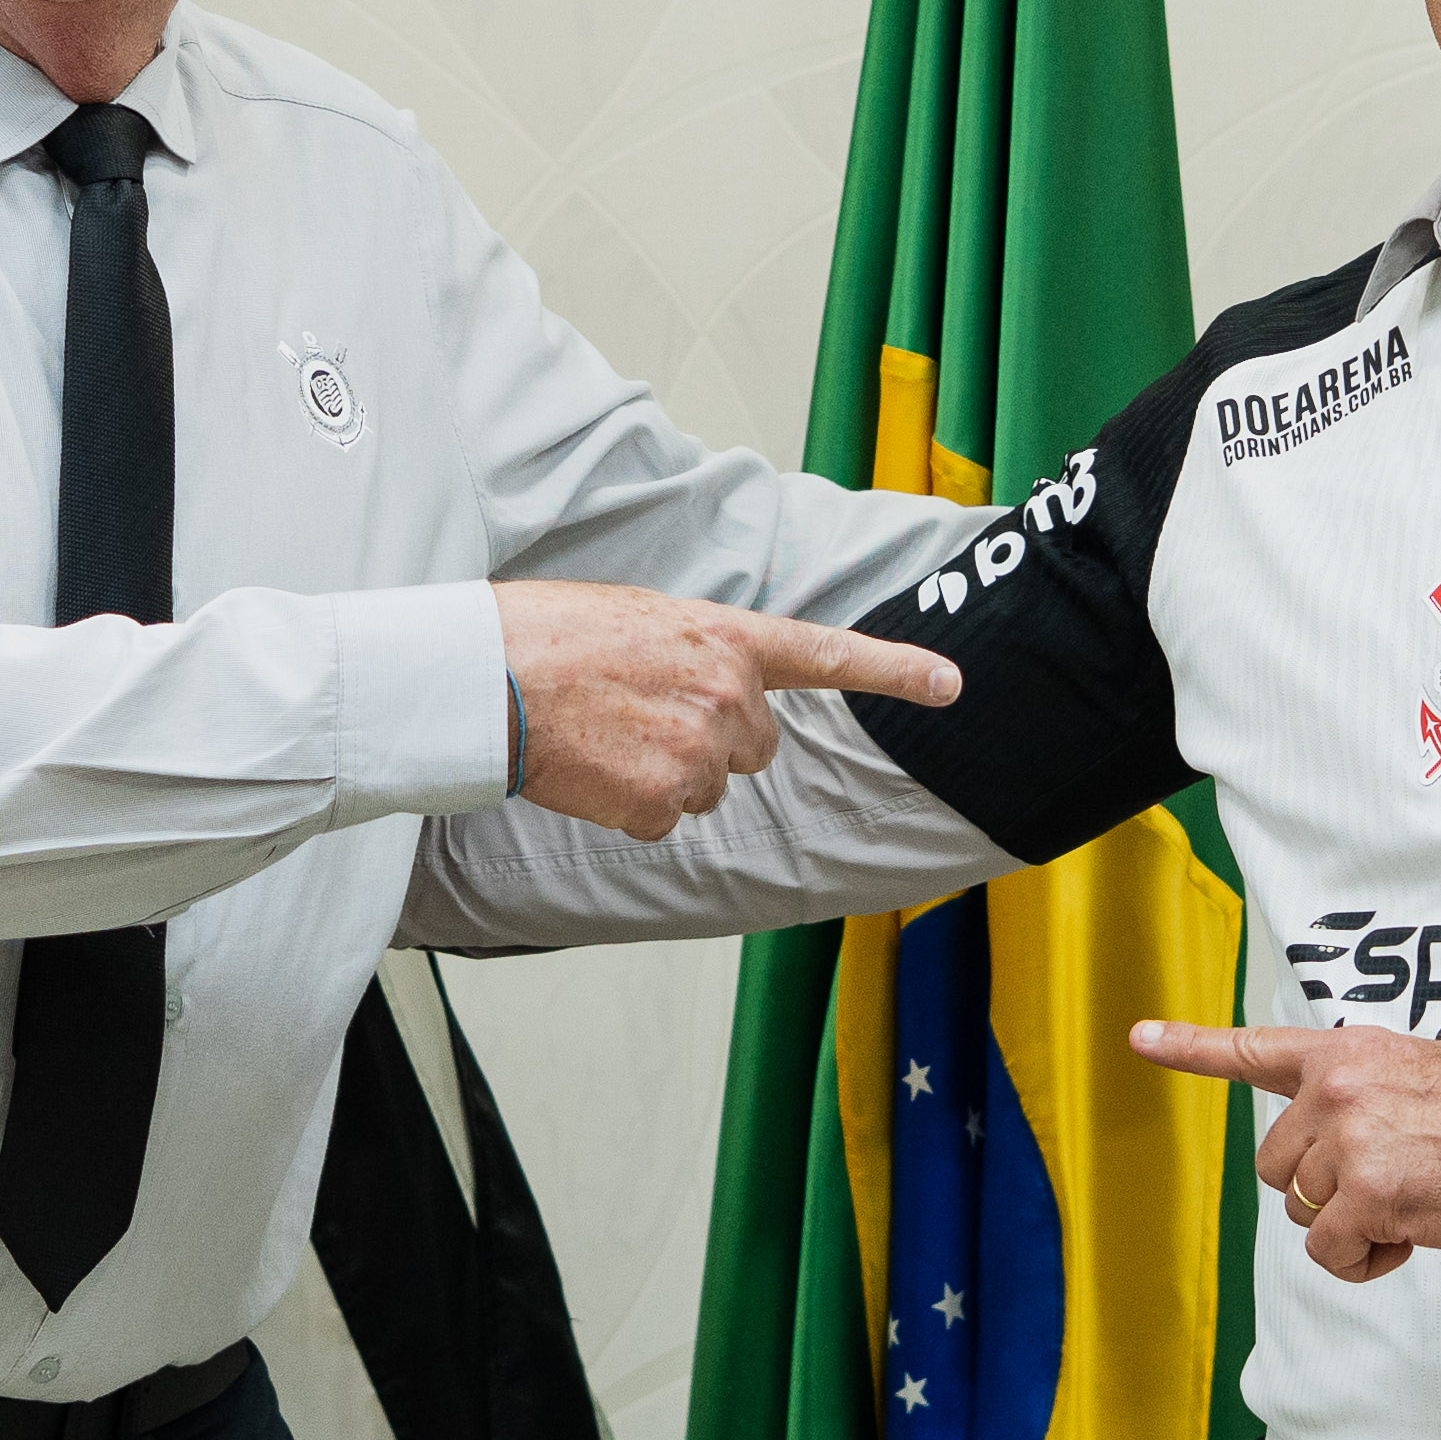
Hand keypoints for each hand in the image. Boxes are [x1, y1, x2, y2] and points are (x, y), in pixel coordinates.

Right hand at [494, 580, 960, 838]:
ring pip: (708, 787)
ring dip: (666, 773)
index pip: (828, 654)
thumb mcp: (642, 619)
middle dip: (710, 740)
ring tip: (605, 735)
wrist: (488, 677)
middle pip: (754, 747)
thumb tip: (708, 692)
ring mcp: (702, 752)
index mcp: (726, 638)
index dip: (897, 671)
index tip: (952, 685)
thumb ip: (698, 652)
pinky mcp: (666, 803)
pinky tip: (593, 770)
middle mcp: (730, 695)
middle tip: (640, 716)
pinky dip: (631, 806)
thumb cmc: (547, 637)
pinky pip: (665, 820)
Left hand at [1129, 1023, 1440, 1278]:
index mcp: (1347, 1054)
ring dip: (1352, 1225)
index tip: (1139, 1038)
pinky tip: (1415, 1233)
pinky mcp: (1369, 1193)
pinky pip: (1330, 1252)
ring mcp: (1349, 1139)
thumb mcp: (1415, 1076)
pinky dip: (1366, 1260)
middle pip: (1277, 1169)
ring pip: (1303, 1213)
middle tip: (1398, 1181)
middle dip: (1326, 1190)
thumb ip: (1357, 1097)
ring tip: (1417, 1202)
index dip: (1191, 1048)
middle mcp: (1336, 1088)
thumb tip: (1320, 1149)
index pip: (1255, 1049)